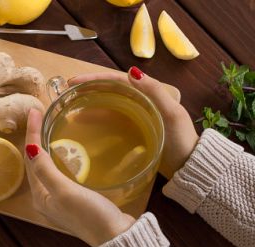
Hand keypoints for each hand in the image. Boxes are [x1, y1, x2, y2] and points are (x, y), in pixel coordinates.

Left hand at [24, 109, 134, 246]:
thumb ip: (46, 170)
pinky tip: (65, 149)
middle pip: (36, 161)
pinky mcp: (74, 196)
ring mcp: (60, 197)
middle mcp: (46, 196)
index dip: (32, 133)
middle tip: (39, 115)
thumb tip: (30, 148)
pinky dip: (59, 156)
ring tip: (46, 126)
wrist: (115, 235)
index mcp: (40, 196)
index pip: (31, 158)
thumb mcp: (64, 191)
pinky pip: (61, 171)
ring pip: (48, 165)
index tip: (34, 111)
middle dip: (35, 137)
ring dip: (46, 145)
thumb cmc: (89, 214)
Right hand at [68, 67, 198, 178]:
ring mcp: (136, 115)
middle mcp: (140, 100)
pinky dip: (98, 119)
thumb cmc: (182, 139)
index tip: (74, 82)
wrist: (189, 164)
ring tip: (71, 109)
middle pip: (109, 90)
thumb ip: (155, 91)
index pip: (117, 79)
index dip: (94, 79)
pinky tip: (86, 124)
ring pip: (108, 104)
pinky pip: (112, 119)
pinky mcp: (133, 129)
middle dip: (88, 89)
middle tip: (67, 93)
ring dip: (90, 104)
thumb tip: (131, 71)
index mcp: (148, 92)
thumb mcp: (171, 113)